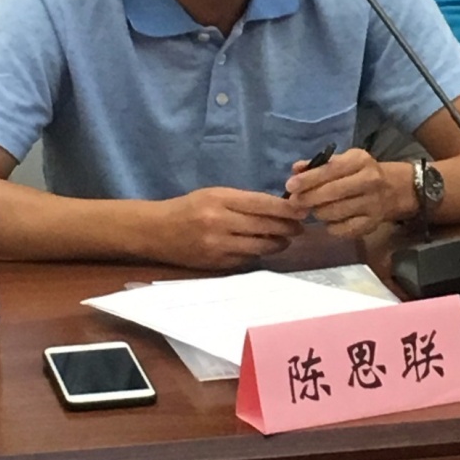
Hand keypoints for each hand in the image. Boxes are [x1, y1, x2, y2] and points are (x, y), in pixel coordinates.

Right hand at [162, 187, 306, 268]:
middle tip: (300, 227)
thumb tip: (277, 208)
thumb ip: (243, 201)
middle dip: (287, 228)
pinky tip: (263, 248)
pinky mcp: (216, 264)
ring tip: (285, 239)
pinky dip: (258, 254)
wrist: (157, 231)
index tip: (303, 209)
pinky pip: (247, 260)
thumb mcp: (214, 194)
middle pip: (265, 227)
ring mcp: (218, 246)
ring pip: (260, 247)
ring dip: (277, 243)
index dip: (286, 209)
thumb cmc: (189, 208)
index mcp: (220, 200)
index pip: (262, 204)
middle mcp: (220, 223)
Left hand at [283, 147, 395, 238]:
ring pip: (334, 213)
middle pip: (331, 193)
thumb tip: (295, 169)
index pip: (330, 170)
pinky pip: (341, 230)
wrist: (394, 189)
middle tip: (294, 202)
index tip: (289, 186)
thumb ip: (318, 164)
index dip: (308, 179)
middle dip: (308, 198)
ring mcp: (373, 204)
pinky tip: (330, 219)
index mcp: (360, 161)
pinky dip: (330, 226)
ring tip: (316, 208)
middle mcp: (369, 181)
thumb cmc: (360, 172)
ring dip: (318, 212)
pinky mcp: (372, 224)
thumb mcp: (343, 161)